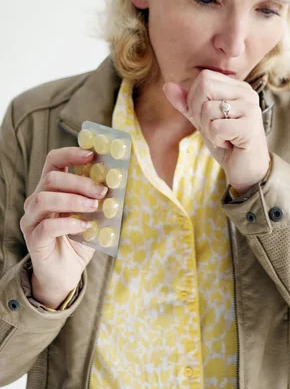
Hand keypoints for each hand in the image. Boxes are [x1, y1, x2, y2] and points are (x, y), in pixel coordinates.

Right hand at [20, 147, 106, 308]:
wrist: (67, 272)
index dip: (71, 153)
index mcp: (51, 189)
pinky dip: (68, 223)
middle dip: (80, 182)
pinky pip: (47, 226)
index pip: (53, 161)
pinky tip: (85, 226)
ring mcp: (31, 219)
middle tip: (102, 191)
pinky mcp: (33, 239)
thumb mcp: (93, 214)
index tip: (91, 155)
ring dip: (73, 200)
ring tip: (94, 207)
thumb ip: (100, 197)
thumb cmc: (80, 238)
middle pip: (51, 179)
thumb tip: (121, 179)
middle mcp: (36, 200)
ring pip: (44, 199)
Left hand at [163, 69, 269, 191]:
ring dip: (208, 129)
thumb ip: (186, 104)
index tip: (205, 117)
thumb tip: (167, 86)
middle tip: (212, 128)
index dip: (194, 98)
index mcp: (237, 87)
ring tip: (223, 137)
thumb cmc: (227, 142)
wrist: (247, 169)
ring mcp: (250, 108)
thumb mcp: (202, 120)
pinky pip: (216, 127)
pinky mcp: (250, 127)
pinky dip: (216, 139)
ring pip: (208, 108)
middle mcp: (247, 93)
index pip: (204, 77)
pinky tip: (229, 144)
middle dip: (198, 112)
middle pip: (205, 87)